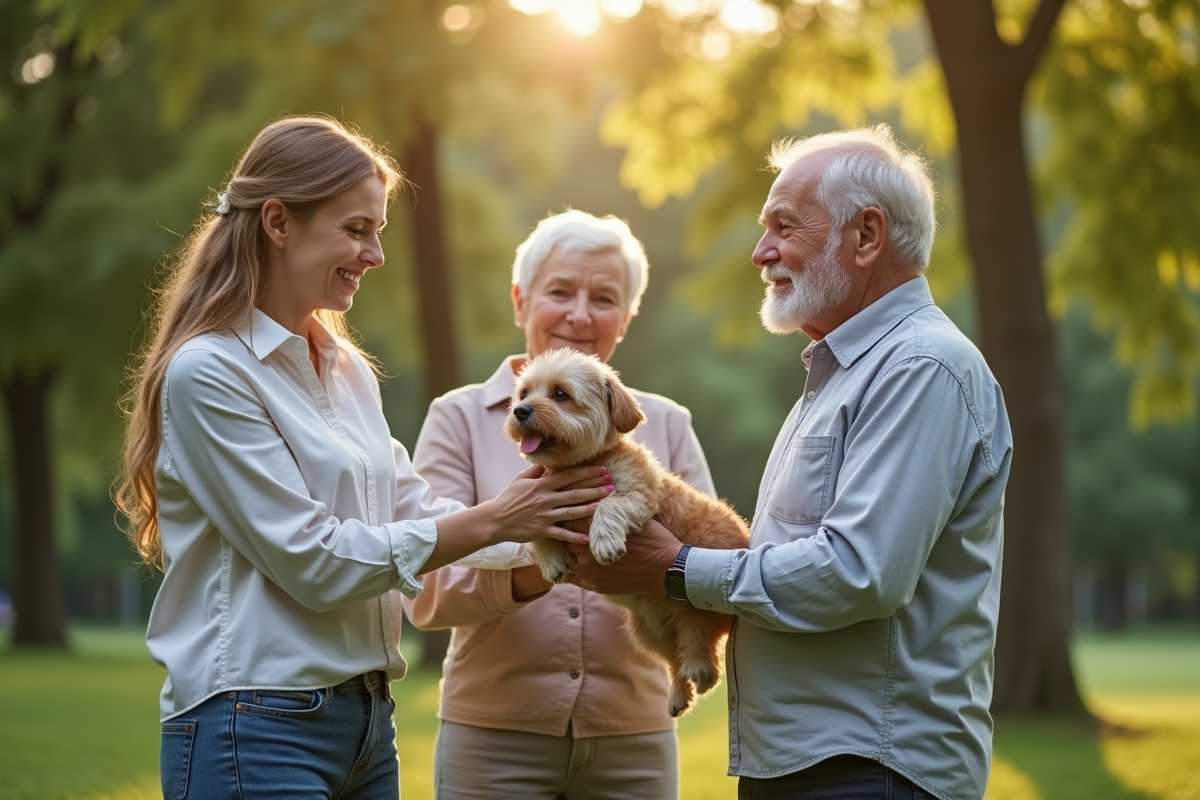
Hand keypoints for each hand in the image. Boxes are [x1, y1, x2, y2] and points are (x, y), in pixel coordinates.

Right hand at [487, 464, 613, 544]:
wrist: (494, 520)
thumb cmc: (508, 498)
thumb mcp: (521, 479)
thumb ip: (537, 470)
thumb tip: (549, 462)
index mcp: (541, 484)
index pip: (569, 476)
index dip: (587, 473)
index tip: (602, 470)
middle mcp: (545, 499)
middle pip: (575, 492)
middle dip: (595, 488)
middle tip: (612, 486)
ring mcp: (544, 515)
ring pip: (571, 511)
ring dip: (589, 508)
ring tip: (604, 504)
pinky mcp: (542, 531)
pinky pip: (561, 534)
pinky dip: (574, 537)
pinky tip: (587, 537)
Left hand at [563, 518, 681, 595]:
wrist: (668, 568)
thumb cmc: (654, 538)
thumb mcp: (632, 518)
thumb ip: (610, 512)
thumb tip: (600, 498)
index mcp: (595, 530)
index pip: (571, 518)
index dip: (571, 514)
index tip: (571, 511)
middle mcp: (587, 551)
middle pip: (566, 538)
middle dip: (567, 532)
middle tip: (567, 527)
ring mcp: (590, 571)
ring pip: (569, 558)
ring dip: (570, 551)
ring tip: (571, 545)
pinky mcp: (596, 586)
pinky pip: (574, 578)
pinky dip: (570, 571)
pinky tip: (571, 565)